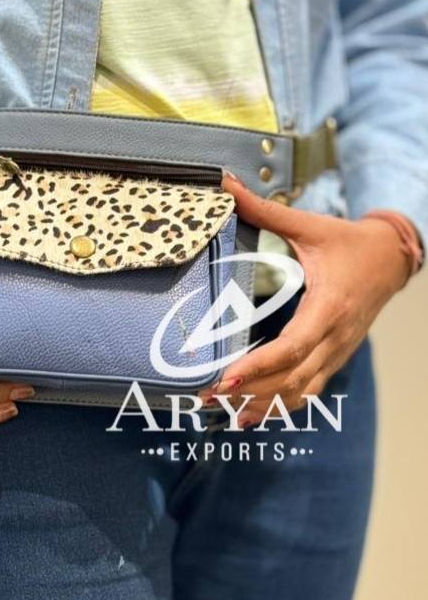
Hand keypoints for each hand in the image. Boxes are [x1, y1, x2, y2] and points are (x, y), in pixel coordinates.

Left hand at [199, 175, 411, 425]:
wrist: (392, 258)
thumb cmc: (349, 243)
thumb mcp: (309, 226)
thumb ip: (264, 209)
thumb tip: (224, 184)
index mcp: (329, 306)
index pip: (292, 347)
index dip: (259, 367)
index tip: (224, 379)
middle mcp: (335, 337)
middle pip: (292, 377)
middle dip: (250, 392)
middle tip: (206, 397)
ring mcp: (338, 352)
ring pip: (302, 390)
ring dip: (264, 404)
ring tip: (224, 413)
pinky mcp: (335, 357)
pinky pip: (310, 389)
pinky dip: (282, 405)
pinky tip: (253, 415)